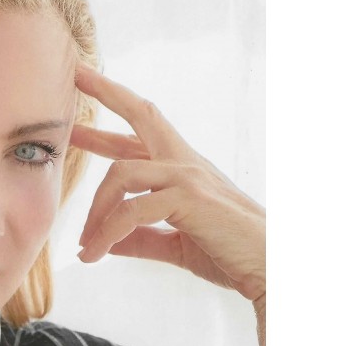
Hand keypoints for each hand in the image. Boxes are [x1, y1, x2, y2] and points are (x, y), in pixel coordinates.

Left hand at [72, 66, 265, 304]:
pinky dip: (106, 235)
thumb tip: (108, 243)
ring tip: (83, 245)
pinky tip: (94, 254)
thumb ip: (143, 239)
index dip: (113, 108)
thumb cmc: (229, 254)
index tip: (85, 88)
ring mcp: (189, 175)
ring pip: (120, 173)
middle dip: (106, 93)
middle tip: (75, 76)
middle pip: (142, 114)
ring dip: (95, 211)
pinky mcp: (189, 197)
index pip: (144, 129)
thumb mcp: (177, 244)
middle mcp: (186, 163)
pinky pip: (130, 212)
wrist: (270, 270)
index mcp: (184, 169)